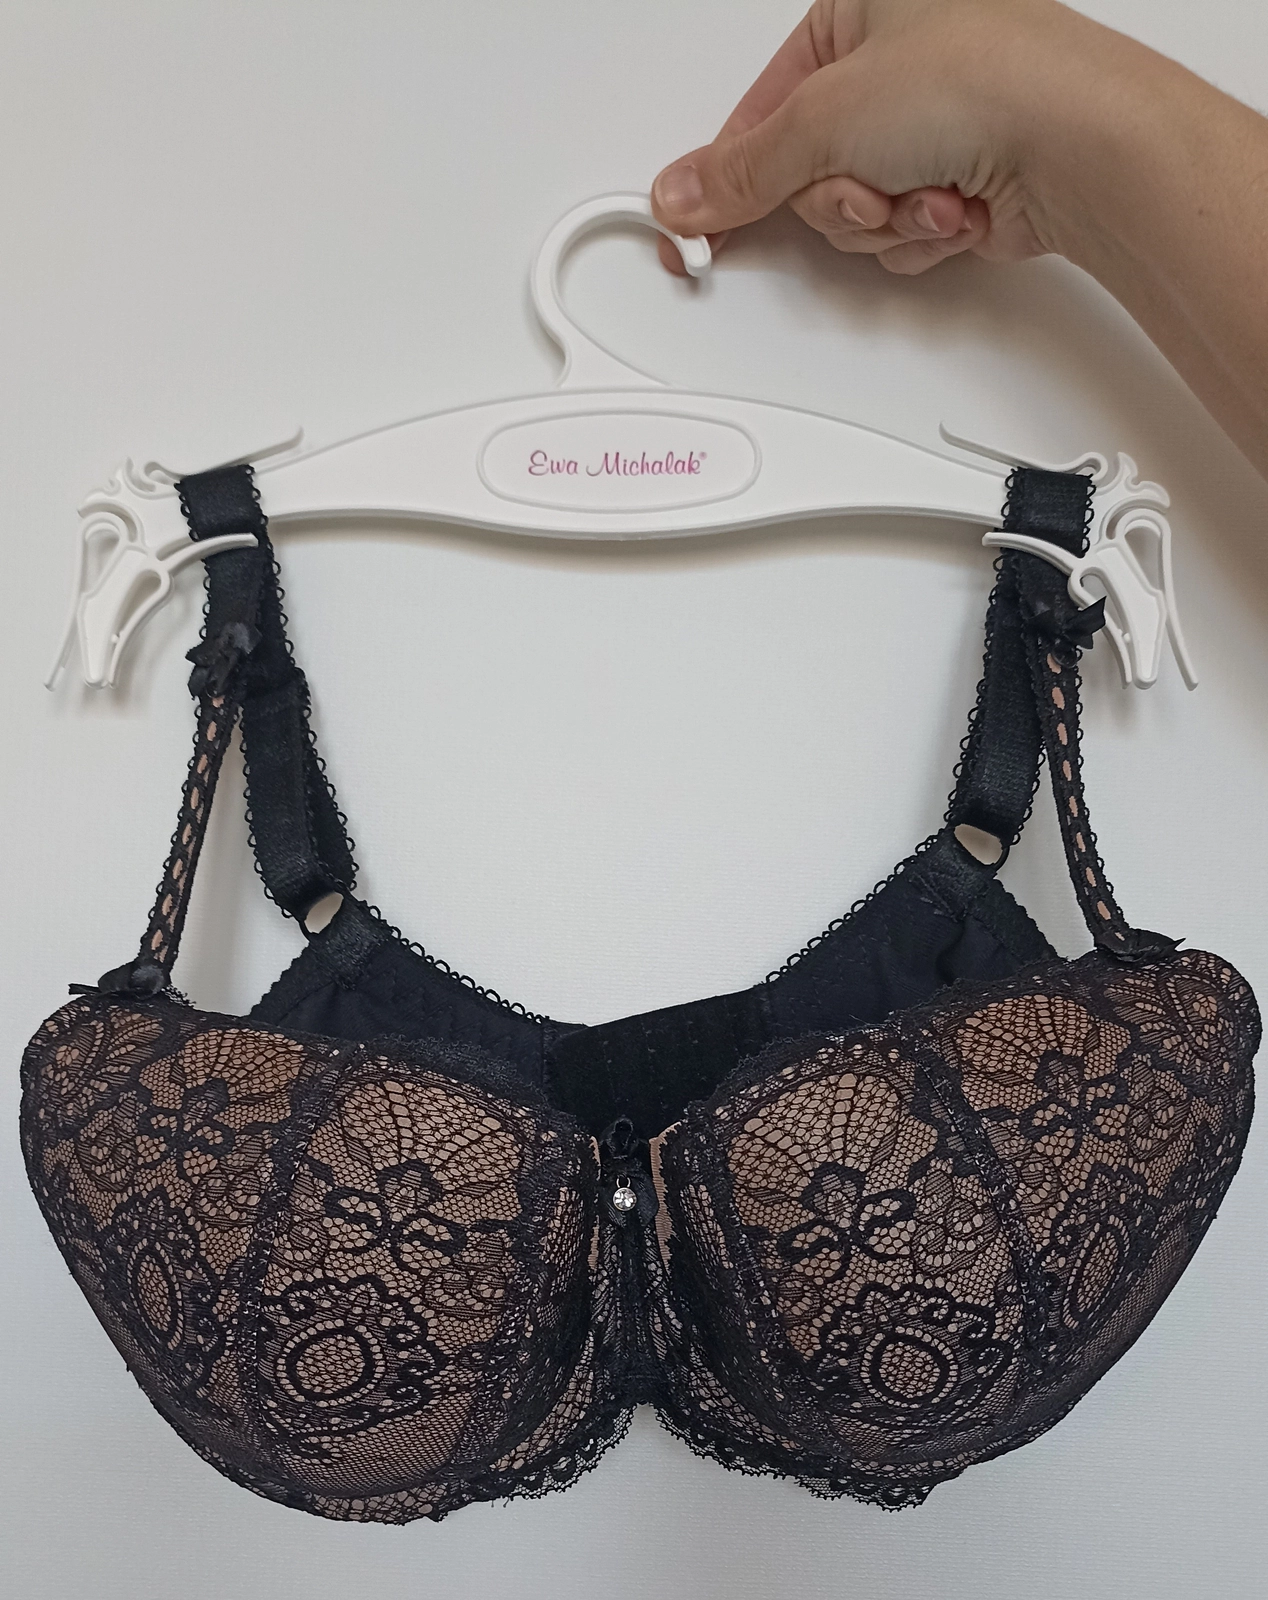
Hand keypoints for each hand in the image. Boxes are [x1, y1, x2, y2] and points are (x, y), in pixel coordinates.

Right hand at [650, 0, 1118, 276]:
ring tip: (924, 190)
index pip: (759, 108)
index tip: (692, 229)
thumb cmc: (983, 82)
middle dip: (834, 198)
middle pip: (805, 171)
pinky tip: (955, 207)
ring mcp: (929, 125)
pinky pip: (899, 233)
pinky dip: (919, 234)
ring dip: (881, 221)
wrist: (1080, 145)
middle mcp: (895, 61)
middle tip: (861, 187)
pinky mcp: (959, 179)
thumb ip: (742, 168)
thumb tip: (683, 192)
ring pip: (852, 212)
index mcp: (858, 6)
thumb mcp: (824, 117)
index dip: (726, 176)